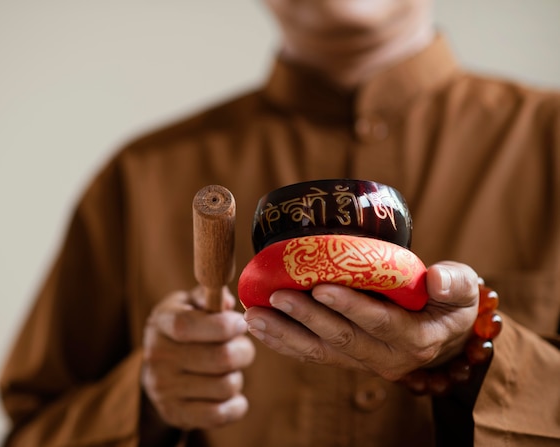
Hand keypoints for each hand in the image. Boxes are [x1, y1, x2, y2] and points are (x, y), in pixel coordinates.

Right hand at [142, 287, 255, 429]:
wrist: (159, 373)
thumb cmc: (185, 330)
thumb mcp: (189, 305)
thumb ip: (208, 297)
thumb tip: (227, 302)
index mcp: (161, 322)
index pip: (187, 326)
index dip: (222, 325)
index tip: (240, 324)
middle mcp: (157, 356)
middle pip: (219, 358)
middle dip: (243, 352)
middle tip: (242, 348)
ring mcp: (163, 388)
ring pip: (225, 386)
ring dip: (237, 377)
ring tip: (229, 371)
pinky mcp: (175, 414)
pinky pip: (219, 415)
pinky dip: (236, 405)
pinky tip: (231, 395)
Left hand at [243, 261, 478, 380]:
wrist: (445, 335)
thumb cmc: (450, 304)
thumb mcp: (464, 290)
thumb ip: (455, 283)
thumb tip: (436, 277)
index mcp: (415, 339)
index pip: (379, 323)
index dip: (350, 306)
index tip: (321, 286)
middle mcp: (387, 357)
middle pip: (342, 340)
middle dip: (307, 318)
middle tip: (276, 297)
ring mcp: (364, 362)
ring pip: (320, 352)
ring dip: (285, 334)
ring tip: (254, 317)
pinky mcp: (347, 360)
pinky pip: (313, 355)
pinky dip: (284, 343)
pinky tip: (261, 329)